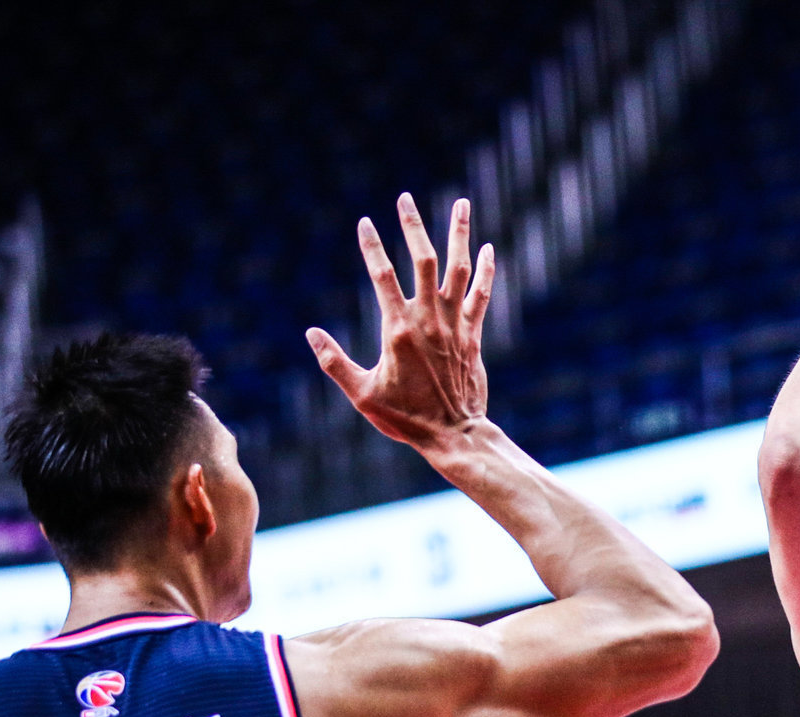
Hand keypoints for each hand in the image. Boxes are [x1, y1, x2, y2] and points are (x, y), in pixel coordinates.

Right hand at [307, 192, 495, 463]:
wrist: (454, 435)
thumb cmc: (405, 419)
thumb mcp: (362, 395)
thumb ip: (334, 363)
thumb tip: (311, 333)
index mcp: (398, 330)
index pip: (382, 277)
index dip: (372, 247)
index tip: (365, 222)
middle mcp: (428, 321)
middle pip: (422, 261)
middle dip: (413, 226)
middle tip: (405, 198)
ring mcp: (454, 326)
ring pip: (457, 270)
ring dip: (458, 234)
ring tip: (460, 203)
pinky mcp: (472, 336)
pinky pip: (481, 295)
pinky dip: (486, 271)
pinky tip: (488, 249)